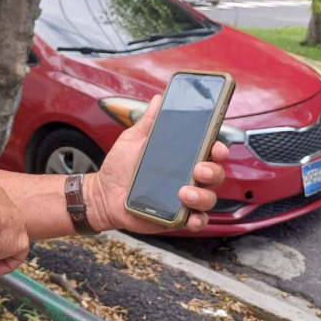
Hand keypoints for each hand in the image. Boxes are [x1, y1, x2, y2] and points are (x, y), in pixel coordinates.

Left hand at [87, 95, 228, 233]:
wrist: (103, 194)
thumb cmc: (120, 166)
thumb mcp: (133, 140)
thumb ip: (148, 122)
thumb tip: (159, 99)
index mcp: (181, 157)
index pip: (208, 151)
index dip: (217, 148)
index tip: (216, 146)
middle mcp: (188, 177)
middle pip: (215, 173)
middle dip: (213, 170)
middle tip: (198, 168)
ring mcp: (185, 198)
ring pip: (209, 198)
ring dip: (203, 195)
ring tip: (185, 192)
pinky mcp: (177, 217)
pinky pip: (197, 221)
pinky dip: (197, 220)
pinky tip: (190, 216)